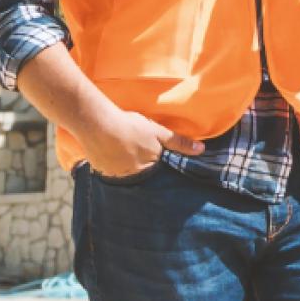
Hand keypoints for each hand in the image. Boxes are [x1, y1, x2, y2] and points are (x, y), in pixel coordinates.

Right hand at [84, 110, 204, 178]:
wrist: (98, 124)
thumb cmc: (131, 127)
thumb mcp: (159, 132)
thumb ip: (179, 142)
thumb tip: (201, 150)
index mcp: (148, 169)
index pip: (156, 172)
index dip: (155, 163)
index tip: (152, 154)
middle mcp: (131, 177)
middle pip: (140, 173)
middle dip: (139, 164)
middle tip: (134, 148)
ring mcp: (114, 175)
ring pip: (123, 171)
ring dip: (123, 163)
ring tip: (121, 148)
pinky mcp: (99, 170)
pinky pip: (108, 169)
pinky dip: (110, 162)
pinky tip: (109, 150)